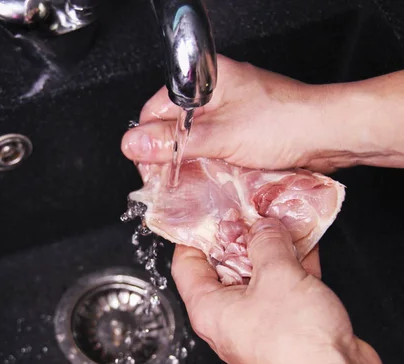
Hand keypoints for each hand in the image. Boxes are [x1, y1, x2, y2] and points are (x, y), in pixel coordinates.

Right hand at [122, 55, 403, 171]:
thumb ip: (173, 141)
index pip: (158, 108)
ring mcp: (230, 114)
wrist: (329, 136)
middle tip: (168, 182)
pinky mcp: (242, 133)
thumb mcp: (219, 135)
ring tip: (187, 185)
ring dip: (189, 163)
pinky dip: (208, 166)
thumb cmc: (283, 123)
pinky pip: (213, 149)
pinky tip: (207, 182)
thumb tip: (133, 144)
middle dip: (169, 155)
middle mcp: (216, 94)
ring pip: (194, 141)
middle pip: (174, 126)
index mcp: (207, 80)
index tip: (148, 167)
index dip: (148, 139)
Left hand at [172, 218, 389, 363]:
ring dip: (271, 247)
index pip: (186, 264)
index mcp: (208, 308)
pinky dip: (293, 264)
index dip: (195, 234)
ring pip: (259, 274)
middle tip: (250, 210)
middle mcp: (228, 316)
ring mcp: (258, 321)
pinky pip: (284, 286)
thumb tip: (262, 226)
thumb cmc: (296, 346)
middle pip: (225, 266)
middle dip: (240, 236)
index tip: (206, 212)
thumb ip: (267, 242)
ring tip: (279, 218)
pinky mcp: (287, 324)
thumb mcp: (276, 276)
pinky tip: (305, 242)